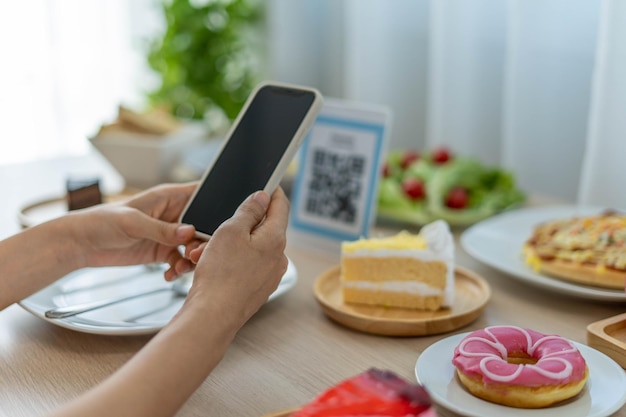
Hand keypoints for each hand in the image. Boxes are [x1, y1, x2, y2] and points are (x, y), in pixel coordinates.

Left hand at [67, 183, 201, 279]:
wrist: (80, 244)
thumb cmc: (101, 221)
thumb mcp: (133, 223)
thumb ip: (161, 229)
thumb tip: (189, 232)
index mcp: (168, 197)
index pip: (200, 196)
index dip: (214, 206)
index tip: (218, 224)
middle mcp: (172, 215)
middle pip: (202, 225)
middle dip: (203, 241)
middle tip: (196, 254)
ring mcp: (168, 234)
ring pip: (193, 246)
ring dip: (192, 259)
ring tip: (181, 268)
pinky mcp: (161, 251)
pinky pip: (180, 260)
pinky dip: (178, 269)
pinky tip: (169, 275)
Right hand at [186, 188, 289, 324]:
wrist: (212, 316)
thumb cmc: (220, 274)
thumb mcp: (230, 231)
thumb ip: (248, 210)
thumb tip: (262, 197)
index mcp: (276, 240)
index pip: (281, 206)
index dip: (272, 191)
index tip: (267, 183)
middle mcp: (278, 258)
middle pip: (264, 228)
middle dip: (240, 224)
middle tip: (219, 225)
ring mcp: (269, 276)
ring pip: (251, 249)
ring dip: (231, 245)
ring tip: (206, 251)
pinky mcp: (258, 290)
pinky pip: (246, 267)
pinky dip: (231, 262)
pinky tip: (211, 266)